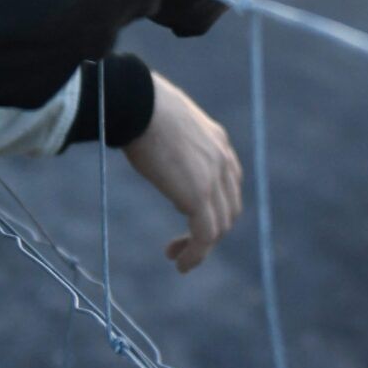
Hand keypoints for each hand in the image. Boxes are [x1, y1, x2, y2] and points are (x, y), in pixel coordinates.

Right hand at [123, 73, 242, 272]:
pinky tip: (181, 264)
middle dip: (210, 230)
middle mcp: (223, 159)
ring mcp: (214, 178)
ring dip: (201, 248)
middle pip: (228, 208)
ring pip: (219, 227)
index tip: (186, 216)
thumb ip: (172, 140)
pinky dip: (196, 254)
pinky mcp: (199, 196)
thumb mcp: (166, 121)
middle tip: (184, 243)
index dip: (214, 205)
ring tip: (180, 259)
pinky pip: (205, 236)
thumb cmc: (139, 105)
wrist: (138, 103)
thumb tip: (153, 146)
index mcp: (217, 140)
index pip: (228, 183)